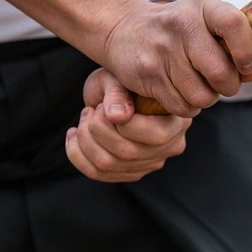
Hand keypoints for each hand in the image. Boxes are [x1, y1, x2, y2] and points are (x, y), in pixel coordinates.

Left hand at [65, 68, 191, 181]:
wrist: (115, 87)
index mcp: (177, 118)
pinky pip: (98, 174)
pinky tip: (74, 135)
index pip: (154, 135)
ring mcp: (151, 161)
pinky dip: (77, 154)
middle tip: (91, 110)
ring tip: (85, 118)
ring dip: (84, 140)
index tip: (106, 105)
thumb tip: (117, 116)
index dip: (122, 122)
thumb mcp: (118, 77)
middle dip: (97, 129)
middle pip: (128, 152)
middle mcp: (171, 144)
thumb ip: (118, 93)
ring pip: (108, 165)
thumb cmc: (121, 77)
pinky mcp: (131, 171)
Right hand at [103, 0, 251, 116]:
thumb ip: (233, 42)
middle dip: (228, 87)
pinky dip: (187, 107)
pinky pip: (181, 106)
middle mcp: (182, 25)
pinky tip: (181, 91)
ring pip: (202, 96)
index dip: (247, 51)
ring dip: (207, 99)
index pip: (234, 24)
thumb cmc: (177, 28)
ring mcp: (163, 50)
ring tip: (199, 86)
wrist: (123, 28)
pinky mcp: (148, 74)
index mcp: (203, 6)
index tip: (246, 66)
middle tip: (221, 83)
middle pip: (221, 73)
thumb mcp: (204, 20)